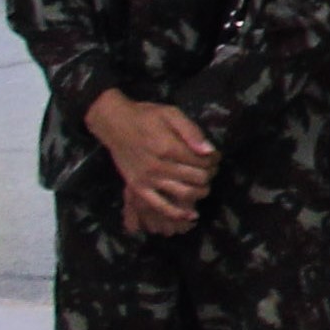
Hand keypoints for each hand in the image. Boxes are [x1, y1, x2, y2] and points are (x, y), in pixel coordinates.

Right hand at [85, 93, 217, 236]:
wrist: (114, 124)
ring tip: (203, 184)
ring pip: (184, 194)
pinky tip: (192, 215)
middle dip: (210, 174)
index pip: (203, 161)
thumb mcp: (171, 114)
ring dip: (201, 192)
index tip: (214, 156)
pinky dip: (177, 213)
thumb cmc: (145, 117)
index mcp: (169, 147)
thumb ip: (192, 132)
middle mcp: (159, 166)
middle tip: (210, 169)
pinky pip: (160, 206)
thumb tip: (209, 151)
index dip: (214, 159)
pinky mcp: (138, 187)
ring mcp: (148, 179)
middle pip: (197, 178)